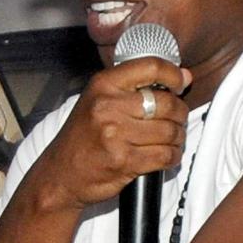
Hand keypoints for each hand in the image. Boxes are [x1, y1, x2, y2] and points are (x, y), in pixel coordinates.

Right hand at [21, 58, 192, 212]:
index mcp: (103, 85)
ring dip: (177, 138)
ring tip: (169, 140)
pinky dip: (172, 157)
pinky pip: (165, 155)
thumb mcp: (97, 100)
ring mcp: (115, 135)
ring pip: (170, 131)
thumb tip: (183, 76)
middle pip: (167, 103)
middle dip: (179, 114)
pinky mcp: (124, 161)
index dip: (174, 75)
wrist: (60, 176)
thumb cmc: (82, 138)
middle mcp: (108, 106)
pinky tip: (165, 156)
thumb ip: (133, 87)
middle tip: (175, 120)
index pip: (151, 67)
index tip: (180, 83)